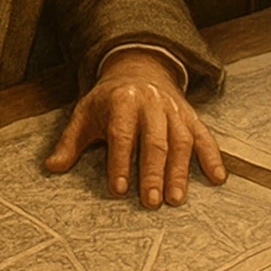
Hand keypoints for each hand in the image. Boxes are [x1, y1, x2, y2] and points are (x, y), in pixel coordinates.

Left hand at [43, 51, 226, 207]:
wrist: (139, 68)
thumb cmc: (108, 99)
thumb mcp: (85, 113)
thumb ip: (70, 142)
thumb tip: (52, 167)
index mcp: (122, 101)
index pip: (121, 134)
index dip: (120, 162)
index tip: (119, 189)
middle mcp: (151, 103)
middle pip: (154, 140)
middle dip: (152, 173)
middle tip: (151, 202)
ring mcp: (174, 109)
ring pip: (180, 141)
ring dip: (180, 171)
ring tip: (176, 198)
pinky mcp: (191, 116)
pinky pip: (205, 136)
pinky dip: (213, 157)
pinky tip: (218, 179)